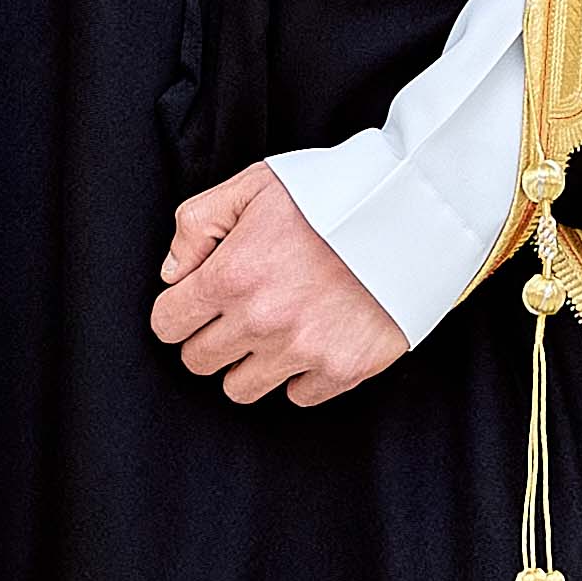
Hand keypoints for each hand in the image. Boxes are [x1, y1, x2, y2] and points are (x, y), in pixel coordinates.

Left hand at [148, 163, 412, 406]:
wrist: (415, 211)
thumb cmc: (334, 192)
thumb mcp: (255, 185)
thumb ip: (197, 223)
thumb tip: (173, 274)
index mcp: (231, 275)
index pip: (167, 324)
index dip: (179, 311)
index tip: (199, 302)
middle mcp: (259, 321)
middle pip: (199, 362)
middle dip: (210, 338)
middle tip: (238, 313)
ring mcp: (302, 350)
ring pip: (240, 389)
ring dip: (250, 363)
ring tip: (276, 328)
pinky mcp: (343, 369)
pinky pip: (298, 395)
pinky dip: (301, 374)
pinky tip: (316, 337)